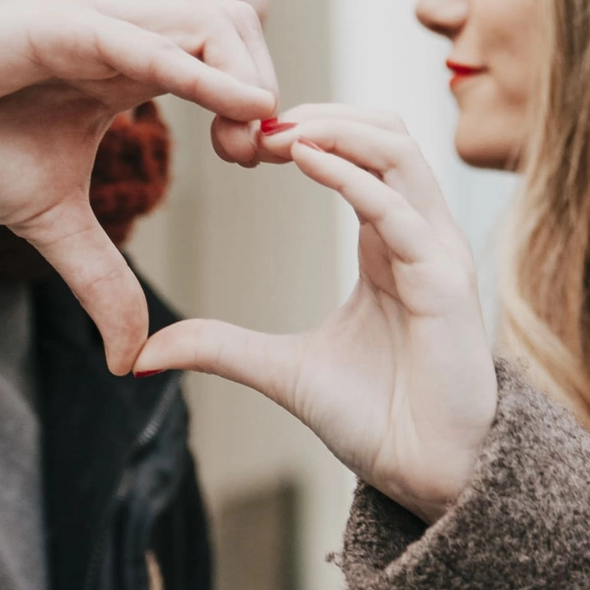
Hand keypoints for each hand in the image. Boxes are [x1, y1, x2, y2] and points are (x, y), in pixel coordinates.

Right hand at [0, 0, 275, 373]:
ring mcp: (96, 21)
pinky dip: (199, 73)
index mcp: (130, 62)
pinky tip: (233, 111)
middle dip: (268, 90)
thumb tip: (132, 359)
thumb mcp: (48, 222)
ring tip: (236, 147)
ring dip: (247, 79)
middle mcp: (124, 30)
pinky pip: (147, 43)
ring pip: (213, 24)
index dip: (257, 109)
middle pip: (240, 28)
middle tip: (248, 159)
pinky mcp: (60, 25)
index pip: (231, 57)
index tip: (250, 167)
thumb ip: (100, 280)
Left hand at [138, 107, 498, 518]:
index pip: (360, 152)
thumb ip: (219, 348)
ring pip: (399, 153)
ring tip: (275, 131)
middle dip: (320, 114)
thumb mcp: (279, 370)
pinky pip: (398, 209)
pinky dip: (351, 175)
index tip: (243, 139)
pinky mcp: (444, 282)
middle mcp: (420, 235)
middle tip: (252, 119)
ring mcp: (438, 253)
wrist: (428, 475)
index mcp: (390, 242)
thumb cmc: (377, 419)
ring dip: (336, 129)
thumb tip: (145, 353)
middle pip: (384, 132)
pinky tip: (304, 160)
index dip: (306, 131)